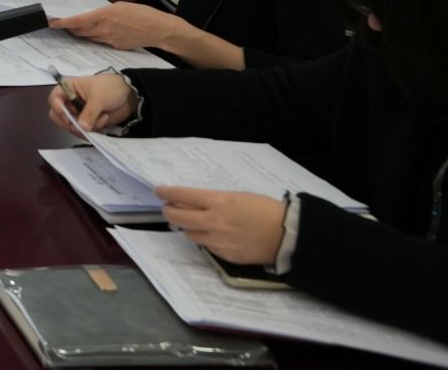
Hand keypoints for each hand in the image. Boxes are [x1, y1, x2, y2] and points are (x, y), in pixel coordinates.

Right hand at [45, 73, 133, 134]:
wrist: (129, 95)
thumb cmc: (110, 87)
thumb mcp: (99, 97)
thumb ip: (89, 112)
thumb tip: (82, 127)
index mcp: (68, 88)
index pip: (54, 100)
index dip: (59, 110)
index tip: (70, 119)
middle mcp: (69, 101)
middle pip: (58, 116)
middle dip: (70, 123)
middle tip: (82, 126)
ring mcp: (78, 113)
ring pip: (71, 127)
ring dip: (85, 127)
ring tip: (101, 119)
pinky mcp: (87, 122)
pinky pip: (83, 131)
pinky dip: (93, 130)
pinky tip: (104, 120)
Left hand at [52, 2, 185, 52]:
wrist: (158, 30)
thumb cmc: (143, 14)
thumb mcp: (121, 6)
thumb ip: (106, 10)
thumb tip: (95, 14)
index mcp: (105, 15)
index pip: (78, 21)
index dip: (63, 23)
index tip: (52, 22)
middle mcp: (105, 28)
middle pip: (80, 32)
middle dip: (70, 29)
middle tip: (62, 25)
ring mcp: (110, 39)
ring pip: (89, 38)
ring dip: (81, 34)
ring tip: (76, 29)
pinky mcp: (116, 46)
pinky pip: (100, 42)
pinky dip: (95, 38)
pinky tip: (97, 34)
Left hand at [156, 188, 286, 266]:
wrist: (289, 235)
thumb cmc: (266, 210)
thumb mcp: (237, 196)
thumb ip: (213, 200)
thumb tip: (191, 202)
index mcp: (219, 202)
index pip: (182, 195)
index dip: (167, 192)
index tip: (159, 191)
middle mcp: (215, 222)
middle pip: (178, 217)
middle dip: (169, 211)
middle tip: (169, 208)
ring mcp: (219, 241)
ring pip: (190, 234)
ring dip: (189, 227)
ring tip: (195, 222)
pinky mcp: (226, 256)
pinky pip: (208, 247)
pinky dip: (206, 239)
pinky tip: (214, 235)